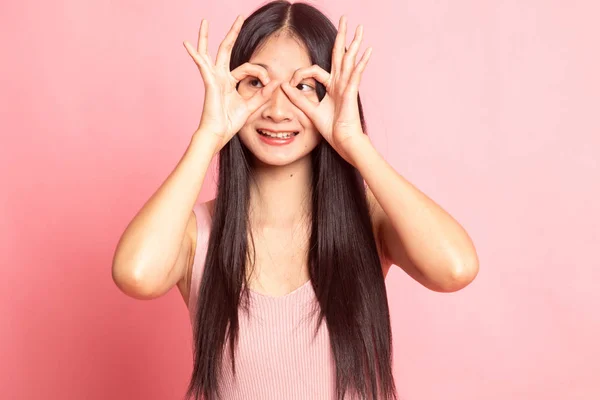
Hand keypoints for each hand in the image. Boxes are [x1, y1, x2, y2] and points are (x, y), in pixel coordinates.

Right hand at [183, 16, 278, 151]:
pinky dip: (195, 54)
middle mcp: (220, 77)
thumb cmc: (230, 122)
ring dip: (207, 36)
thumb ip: (263, 94)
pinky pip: (202, 65)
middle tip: (239, 17)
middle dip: (233, 33)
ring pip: (210, 52)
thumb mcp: (251, 106)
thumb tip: (275, 82)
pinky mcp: (209, 83)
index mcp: (230, 82)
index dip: (260, 72)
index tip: (267, 82)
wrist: (218, 134)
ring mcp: (213, 78)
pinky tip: (187, 44)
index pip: (248, 68)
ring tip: (204, 21)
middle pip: (226, 49)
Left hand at [281, 16, 371, 164]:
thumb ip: (297, 99)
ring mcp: (347, 86)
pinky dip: (361, 63)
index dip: (300, 74)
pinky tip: (367, 51)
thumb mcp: (310, 111)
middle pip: (340, 55)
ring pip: (350, 59)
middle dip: (341, 37)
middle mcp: (341, 83)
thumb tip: (283, 85)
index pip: (314, 71)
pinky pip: (355, 74)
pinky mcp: (351, 92)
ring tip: (360, 28)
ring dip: (355, 43)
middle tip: (344, 19)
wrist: (344, 142)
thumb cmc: (332, 130)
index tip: (291, 83)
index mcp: (332, 87)